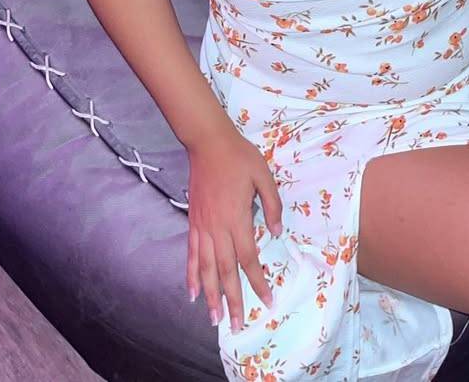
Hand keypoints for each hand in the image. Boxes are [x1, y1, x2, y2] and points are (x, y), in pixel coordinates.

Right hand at [186, 127, 283, 333]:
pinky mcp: (193, 222)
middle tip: (237, 326)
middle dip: (232, 300)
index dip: (257, 282)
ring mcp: (202, 227)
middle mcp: (217, 228)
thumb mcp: (263, 176)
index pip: (249, 258)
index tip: (266, 301)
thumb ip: (273, 204)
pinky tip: (192, 292)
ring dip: (210, 296)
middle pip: (226, 271)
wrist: (207, 143)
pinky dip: (192, 275)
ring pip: (206, 269)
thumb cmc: (239, 157)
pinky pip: (192, 254)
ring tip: (214, 319)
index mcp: (237, 218)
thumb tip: (277, 232)